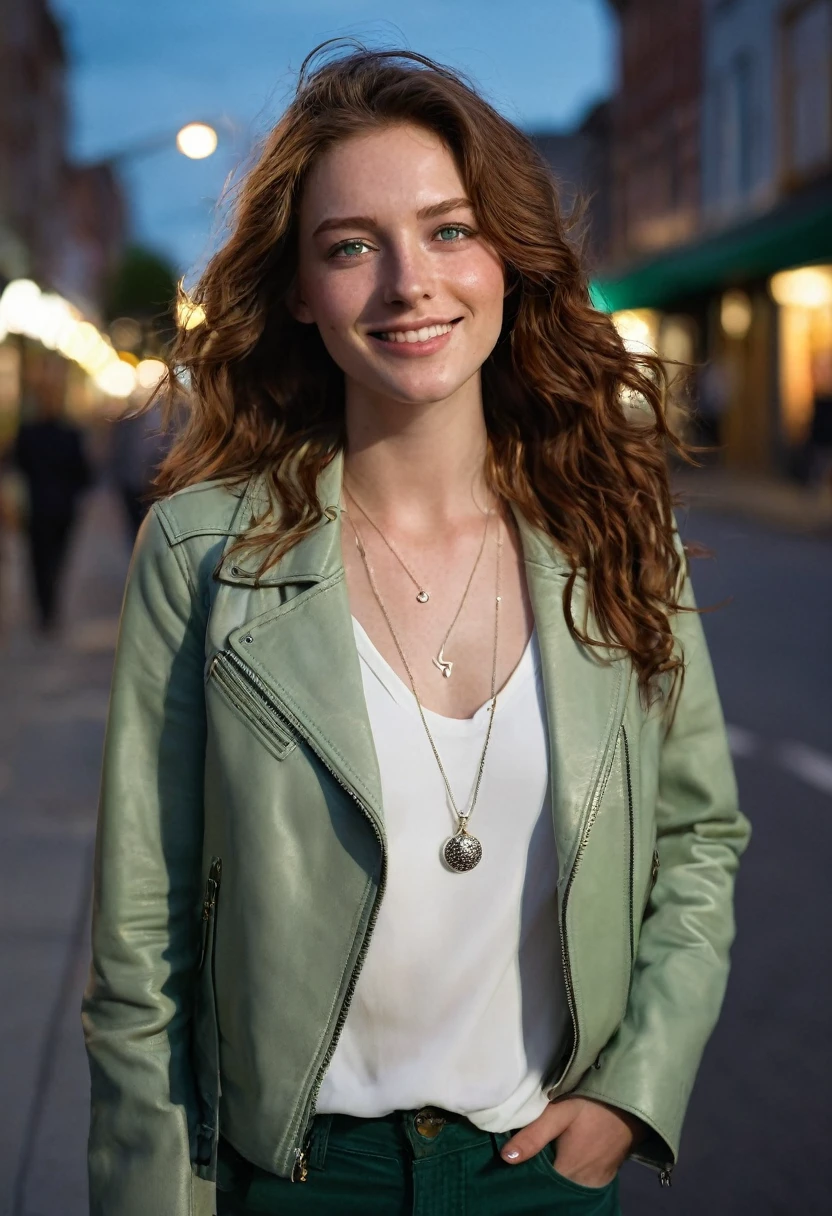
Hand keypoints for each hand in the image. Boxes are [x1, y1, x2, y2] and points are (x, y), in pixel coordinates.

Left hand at [500, 1097, 645, 1187]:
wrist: (631, 1105)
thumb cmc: (593, 1106)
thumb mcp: (560, 1114)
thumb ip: (534, 1135)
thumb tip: (506, 1158)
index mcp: (567, 1172)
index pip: (538, 1184)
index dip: (525, 1173)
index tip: (513, 1161)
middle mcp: (582, 1185)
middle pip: (553, 1186)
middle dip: (539, 1174)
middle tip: (528, 1154)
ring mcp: (596, 1183)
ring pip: (566, 1185)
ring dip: (555, 1174)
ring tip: (544, 1154)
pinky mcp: (605, 1177)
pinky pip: (581, 1182)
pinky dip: (569, 1174)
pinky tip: (562, 1158)